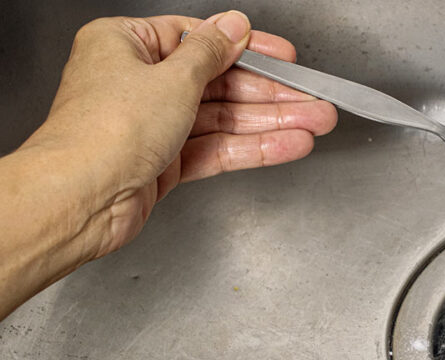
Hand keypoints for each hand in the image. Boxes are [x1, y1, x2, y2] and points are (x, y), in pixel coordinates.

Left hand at [26, 12, 336, 256]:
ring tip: (314, 123)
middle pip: (220, 83)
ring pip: (224, 119)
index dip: (249, 49)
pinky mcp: (165, 163)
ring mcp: (153, 125)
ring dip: (272, 122)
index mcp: (127, 45)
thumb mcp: (173, 77)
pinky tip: (289, 145)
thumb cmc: (104, 132)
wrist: (80, 198)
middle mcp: (138, 83)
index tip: (285, 57)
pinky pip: (218, 148)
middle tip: (313, 100)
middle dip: (272, 94)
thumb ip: (211, 52)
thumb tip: (233, 26)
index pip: (201, 40)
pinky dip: (254, 147)